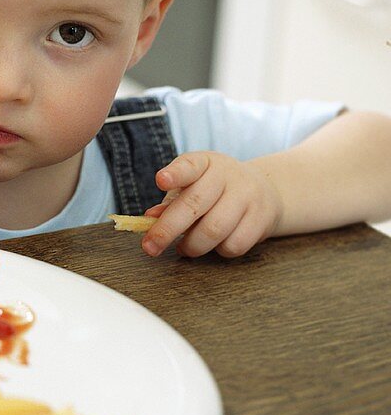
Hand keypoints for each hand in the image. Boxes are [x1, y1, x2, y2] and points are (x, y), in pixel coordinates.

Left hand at [140, 152, 282, 258]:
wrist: (265, 190)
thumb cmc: (215, 191)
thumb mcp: (192, 187)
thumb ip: (171, 202)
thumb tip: (150, 217)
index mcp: (205, 163)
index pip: (190, 165)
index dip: (175, 174)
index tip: (161, 181)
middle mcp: (228, 175)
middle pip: (195, 204)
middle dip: (167, 229)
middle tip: (149, 247)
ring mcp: (248, 196)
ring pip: (213, 230)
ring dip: (192, 246)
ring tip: (184, 248)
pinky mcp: (262, 219)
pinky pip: (233, 245)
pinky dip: (218, 251)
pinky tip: (214, 245)